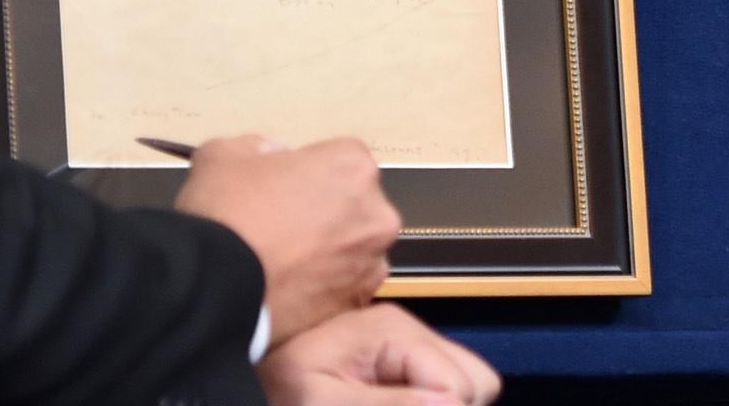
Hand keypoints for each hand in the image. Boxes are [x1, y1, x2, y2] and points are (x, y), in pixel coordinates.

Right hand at [174, 135, 399, 342]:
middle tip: (281, 227)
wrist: (215, 288)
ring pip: (353, 250)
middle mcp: (376, 214)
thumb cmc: (225, 212)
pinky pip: (344, 289)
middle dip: (326, 213)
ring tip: (283, 264)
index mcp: (353, 166)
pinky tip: (288, 290)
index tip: (281, 190)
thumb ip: (259, 146)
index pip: (339, 160)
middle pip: (354, 206)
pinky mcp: (356, 305)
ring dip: (329, 253)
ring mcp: (371, 264)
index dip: (308, 174)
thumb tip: (273, 156)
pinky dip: (324, 289)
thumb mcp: (224, 154)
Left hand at [257, 304, 500, 405]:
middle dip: (450, 404)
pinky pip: (443, 385)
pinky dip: (430, 398)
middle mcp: (409, 330)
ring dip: (441, 402)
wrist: (251, 376)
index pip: (460, 384)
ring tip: (395, 405)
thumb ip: (390, 404)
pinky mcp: (402, 359)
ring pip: (468, 385)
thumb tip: (451, 403)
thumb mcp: (327, 402)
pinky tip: (396, 403)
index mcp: (394, 331)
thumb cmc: (281, 388)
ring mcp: (409, 344)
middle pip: (476, 380)